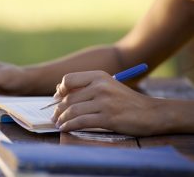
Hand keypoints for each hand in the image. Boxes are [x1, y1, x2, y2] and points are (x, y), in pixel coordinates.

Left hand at [51, 71, 166, 135]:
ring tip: (58, 123)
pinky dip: (69, 126)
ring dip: (62, 119)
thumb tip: (59, 91)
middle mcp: (100, 86)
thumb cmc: (125, 100)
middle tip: (54, 116)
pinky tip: (65, 129)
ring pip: (73, 110)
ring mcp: (104, 102)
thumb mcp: (107, 86)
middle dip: (58, 109)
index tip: (57, 99)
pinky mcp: (108, 118)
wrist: (151, 112)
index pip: (69, 79)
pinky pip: (81, 122)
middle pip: (69, 98)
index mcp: (99, 76)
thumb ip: (85, 87)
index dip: (60, 90)